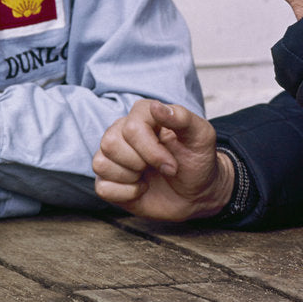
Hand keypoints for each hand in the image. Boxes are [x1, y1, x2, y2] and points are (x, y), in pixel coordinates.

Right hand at [93, 99, 233, 220]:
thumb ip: (181, 117)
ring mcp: (114, 156)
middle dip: (140, 163)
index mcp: (145, 114)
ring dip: (131, 177)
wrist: (198, 192)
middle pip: (110, 143)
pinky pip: (102, 188)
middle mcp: (123, 130)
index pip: (131, 128)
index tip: (172, 165)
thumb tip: (156, 107)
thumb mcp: (201, 136)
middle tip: (161, 169)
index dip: (152, 151)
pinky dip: (125, 194)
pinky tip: (140, 188)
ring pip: (101, 163)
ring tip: (148, 175)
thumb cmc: (198, 160)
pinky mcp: (109, 180)